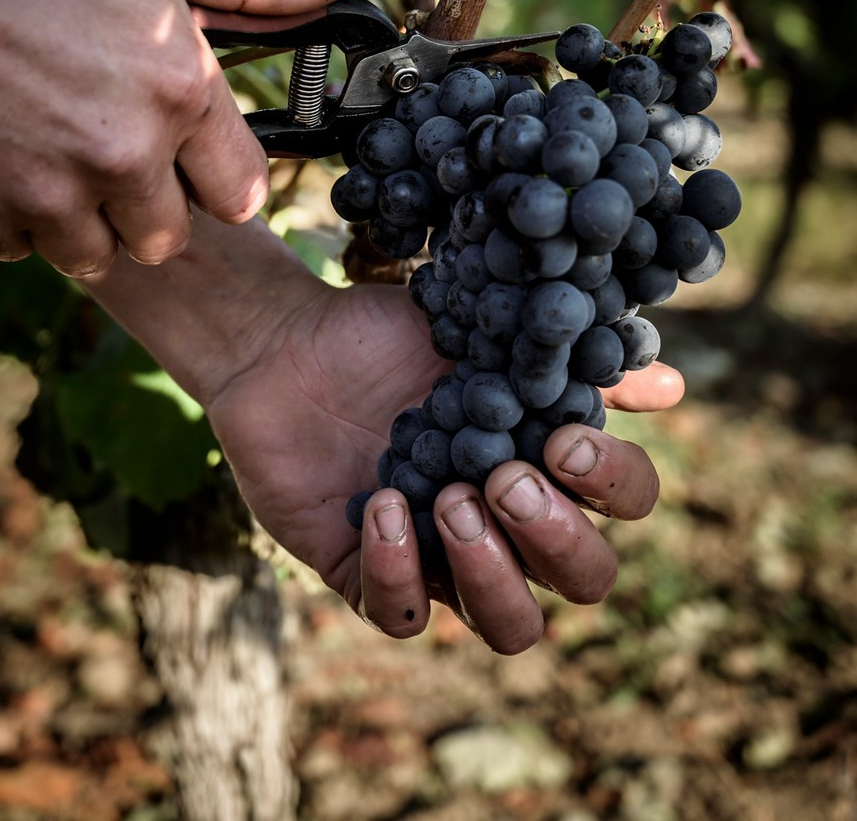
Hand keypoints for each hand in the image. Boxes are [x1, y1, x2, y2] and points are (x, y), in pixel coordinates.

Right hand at [0, 0, 361, 275]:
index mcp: (176, 87)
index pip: (242, 190)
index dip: (219, 168)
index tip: (194, 148)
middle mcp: (119, 156)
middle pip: (171, 233)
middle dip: (152, 194)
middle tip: (110, 130)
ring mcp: (44, 198)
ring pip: (98, 251)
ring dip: (86, 212)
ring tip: (53, 137)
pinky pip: (25, 246)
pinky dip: (18, 212)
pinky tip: (0, 146)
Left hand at [193, 254, 682, 653]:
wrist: (287, 342)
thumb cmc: (390, 335)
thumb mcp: (482, 331)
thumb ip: (564, 356)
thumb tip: (669, 385)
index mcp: (547, 464)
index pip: (623, 504)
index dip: (611, 482)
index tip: (563, 437)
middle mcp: (508, 525)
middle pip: (583, 581)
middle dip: (555, 536)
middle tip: (504, 477)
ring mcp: (442, 559)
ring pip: (509, 625)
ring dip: (491, 573)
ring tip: (451, 499)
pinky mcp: (370, 577)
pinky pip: (403, 614)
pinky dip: (398, 568)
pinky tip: (382, 503)